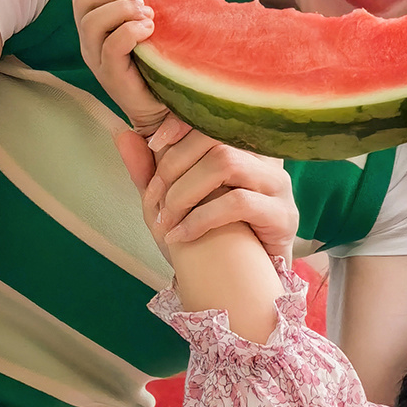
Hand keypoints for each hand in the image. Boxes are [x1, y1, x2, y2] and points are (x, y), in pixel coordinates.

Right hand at [73, 0, 190, 141]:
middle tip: (144, 3)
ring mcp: (96, 58)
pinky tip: (149, 33)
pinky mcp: (110, 75)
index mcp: (96, 21)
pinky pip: (110, 46)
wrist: (165, 104)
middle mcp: (89, 39)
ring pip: (91, 21)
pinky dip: (130, 32)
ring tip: (148, 19)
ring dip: (123, 10)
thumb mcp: (149, 19)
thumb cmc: (159, 59)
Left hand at [113, 124, 297, 263]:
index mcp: (242, 147)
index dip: (180, 124)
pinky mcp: (283, 216)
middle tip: (153, 199)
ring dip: (185, 192)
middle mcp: (265, 160)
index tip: (153, 144)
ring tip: (166, 219)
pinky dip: (201, 218)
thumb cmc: (209, 240)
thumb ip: (150, 170)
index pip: (212, 118)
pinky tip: (181, 236)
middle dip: (174, 166)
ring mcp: (278, 186)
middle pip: (216, 139)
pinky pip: (239, 202)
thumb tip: (122, 133)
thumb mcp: (172, 203)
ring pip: (227, 163)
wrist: (239, 287)